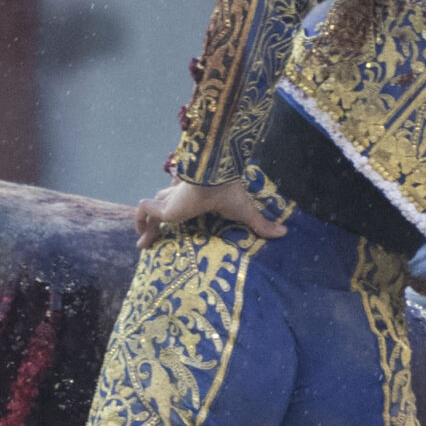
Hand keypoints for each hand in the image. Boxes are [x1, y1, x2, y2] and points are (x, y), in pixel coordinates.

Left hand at [135, 178, 286, 248]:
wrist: (218, 180)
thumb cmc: (230, 192)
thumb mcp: (246, 212)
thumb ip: (260, 224)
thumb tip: (284, 232)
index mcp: (194, 196)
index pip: (178, 198)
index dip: (170, 208)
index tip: (166, 223)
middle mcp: (179, 196)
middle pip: (160, 203)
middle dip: (153, 218)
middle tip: (147, 238)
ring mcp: (170, 200)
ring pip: (150, 210)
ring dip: (145, 226)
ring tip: (142, 245)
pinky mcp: (164, 206)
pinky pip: (144, 211)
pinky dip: (141, 222)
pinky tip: (143, 237)